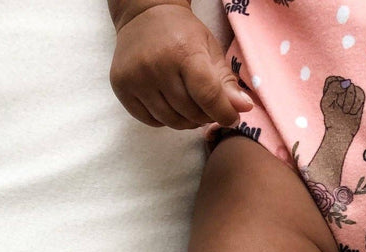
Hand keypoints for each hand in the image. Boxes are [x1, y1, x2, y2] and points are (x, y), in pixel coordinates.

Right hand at [109, 4, 252, 128]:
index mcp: (183, 51)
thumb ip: (226, 82)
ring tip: (189, 105)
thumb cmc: (182, 35)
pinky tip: (168, 102)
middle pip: (190, 113)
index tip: (231, 118)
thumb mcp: (210, 50)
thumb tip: (243, 108)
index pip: (207, 95)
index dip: (223, 113)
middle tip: (206, 106)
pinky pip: (152, 121)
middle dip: (205, 116)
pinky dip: (165, 118)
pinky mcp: (121, 86)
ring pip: (171, 121)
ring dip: (186, 121)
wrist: (143, 16)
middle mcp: (156, 64)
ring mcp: (136, 77)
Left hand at [319, 76, 364, 139]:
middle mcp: (342, 86)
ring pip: (352, 88)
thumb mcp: (326, 103)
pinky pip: (360, 96)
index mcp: (331, 86)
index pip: (332, 80)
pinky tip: (352, 112)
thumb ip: (333, 88)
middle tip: (338, 107)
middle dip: (340, 98)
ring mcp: (352, 90)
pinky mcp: (360, 96)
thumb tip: (347, 83)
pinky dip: (356, 106)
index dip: (333, 91)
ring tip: (345, 111)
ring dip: (348, 103)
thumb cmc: (331, 117)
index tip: (332, 101)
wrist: (341, 130)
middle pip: (343, 84)